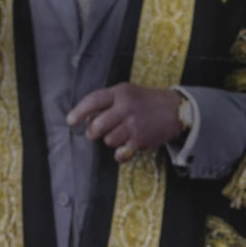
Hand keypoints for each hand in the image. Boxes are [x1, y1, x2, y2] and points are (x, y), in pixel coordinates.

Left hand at [66, 82, 183, 162]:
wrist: (175, 110)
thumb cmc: (145, 102)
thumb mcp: (126, 93)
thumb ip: (108, 102)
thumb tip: (85, 118)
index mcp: (120, 93)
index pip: (93, 100)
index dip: (79, 111)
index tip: (70, 121)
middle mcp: (126, 108)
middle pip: (97, 125)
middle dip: (92, 132)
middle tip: (94, 133)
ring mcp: (134, 125)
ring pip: (108, 140)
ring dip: (110, 140)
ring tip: (120, 134)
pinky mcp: (141, 140)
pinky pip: (121, 152)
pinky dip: (120, 153)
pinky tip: (125, 147)